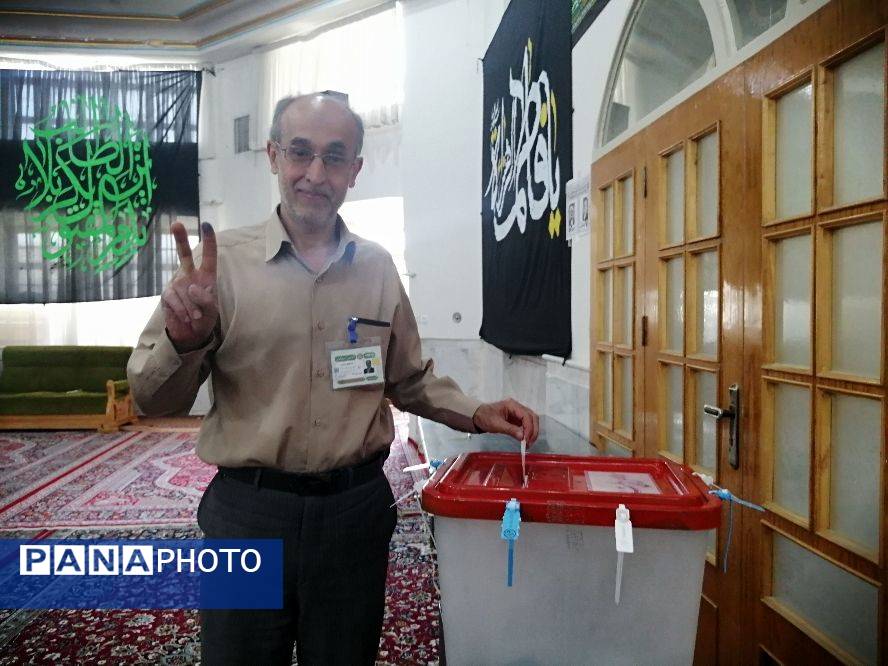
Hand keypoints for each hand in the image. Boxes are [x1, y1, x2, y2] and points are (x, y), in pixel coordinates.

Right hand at [163, 222, 218, 351]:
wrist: (190, 334)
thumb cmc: (205, 319)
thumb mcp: (212, 310)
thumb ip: (206, 299)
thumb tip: (191, 287)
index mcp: (206, 276)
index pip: (208, 256)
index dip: (208, 240)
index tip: (206, 225)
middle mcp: (189, 276)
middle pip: (183, 255)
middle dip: (179, 239)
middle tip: (176, 223)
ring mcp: (176, 284)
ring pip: (183, 290)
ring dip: (191, 307)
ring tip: (195, 317)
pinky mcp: (167, 295)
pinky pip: (174, 300)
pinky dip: (182, 310)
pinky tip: (187, 318)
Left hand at [472, 399, 539, 446]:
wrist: (477, 416)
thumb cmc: (485, 417)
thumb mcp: (496, 424)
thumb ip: (510, 429)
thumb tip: (522, 437)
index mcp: (513, 405)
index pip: (527, 415)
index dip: (529, 428)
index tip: (526, 439)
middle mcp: (517, 407)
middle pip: (532, 417)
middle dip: (533, 430)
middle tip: (529, 443)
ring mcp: (518, 413)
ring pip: (531, 421)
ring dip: (532, 432)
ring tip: (528, 443)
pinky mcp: (516, 419)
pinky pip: (526, 425)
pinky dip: (527, 433)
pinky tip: (524, 440)